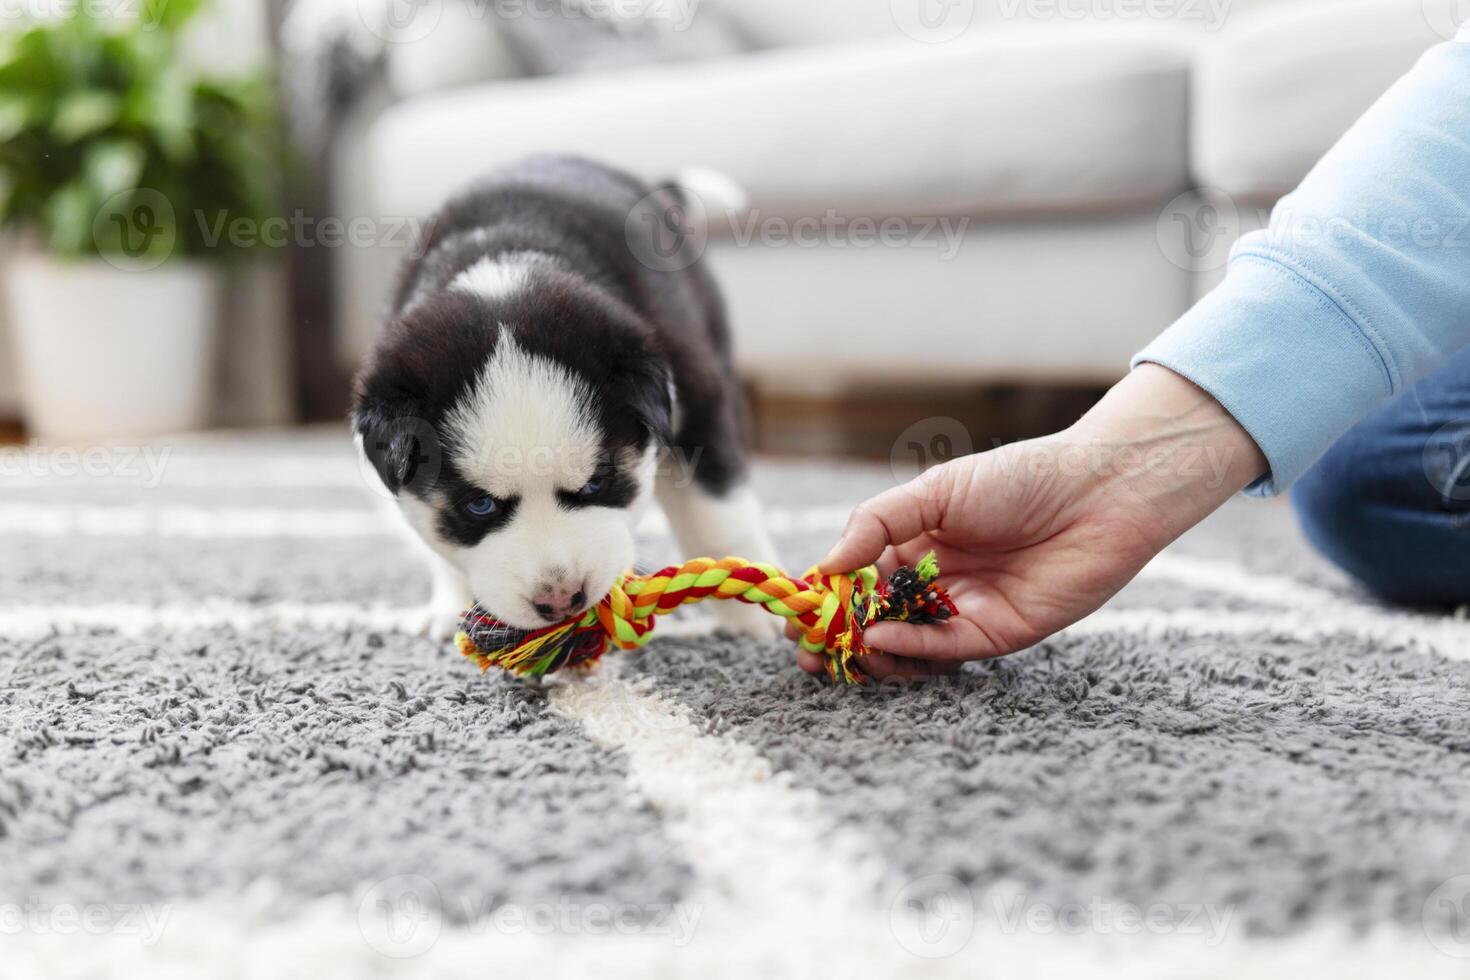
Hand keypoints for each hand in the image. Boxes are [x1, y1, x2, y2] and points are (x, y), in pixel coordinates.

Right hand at [797, 366, 1266, 679]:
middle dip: (837, 639)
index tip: (792, 614)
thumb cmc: (1019, 478)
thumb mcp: (935, 490)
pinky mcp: (997, 635)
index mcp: (914, 546)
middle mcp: (935, 584)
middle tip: (806, 650)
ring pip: (905, 647)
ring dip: (869, 652)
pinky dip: (910, 648)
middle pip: (874, 623)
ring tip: (842, 650)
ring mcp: (964, 612)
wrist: (1100, 492)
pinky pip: (944, 650)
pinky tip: (883, 638)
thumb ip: (877, 524)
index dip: (823, 601)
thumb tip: (825, 564)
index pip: (856, 583)